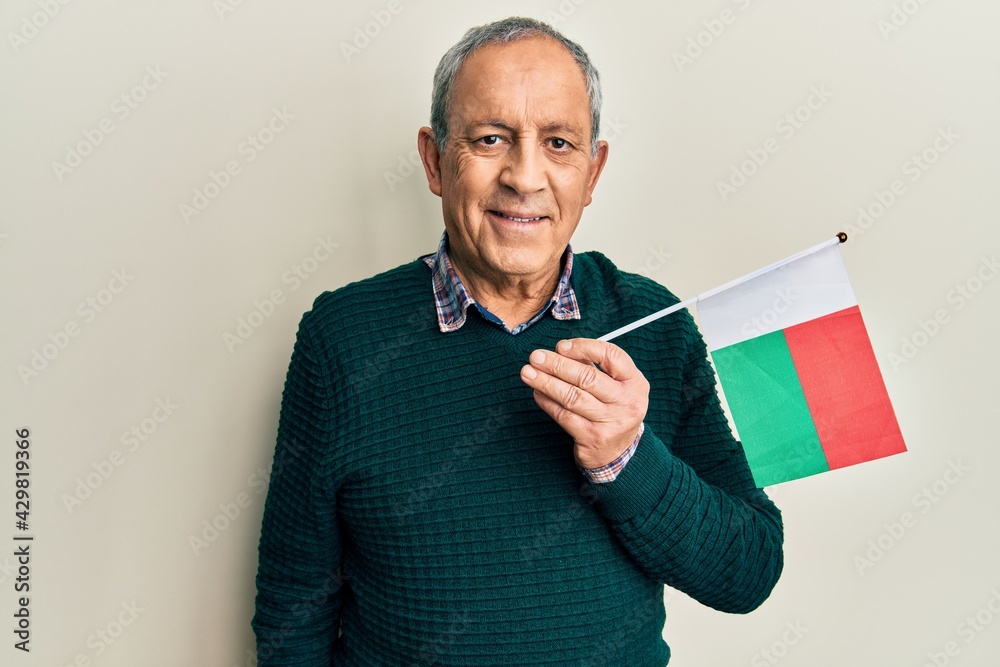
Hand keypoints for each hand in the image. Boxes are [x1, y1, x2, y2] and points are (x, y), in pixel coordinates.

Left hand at [519, 338, 648, 468]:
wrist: (617, 453)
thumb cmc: (612, 410)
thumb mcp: (615, 387)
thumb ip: (593, 367)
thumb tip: (560, 351)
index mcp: (635, 382)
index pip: (612, 355)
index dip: (584, 347)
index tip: (561, 346)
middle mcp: (627, 402)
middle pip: (588, 377)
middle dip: (557, 364)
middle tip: (535, 357)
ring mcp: (610, 422)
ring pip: (572, 397)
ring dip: (546, 382)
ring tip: (528, 373)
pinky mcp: (592, 438)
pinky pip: (564, 416)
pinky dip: (547, 402)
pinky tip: (537, 393)